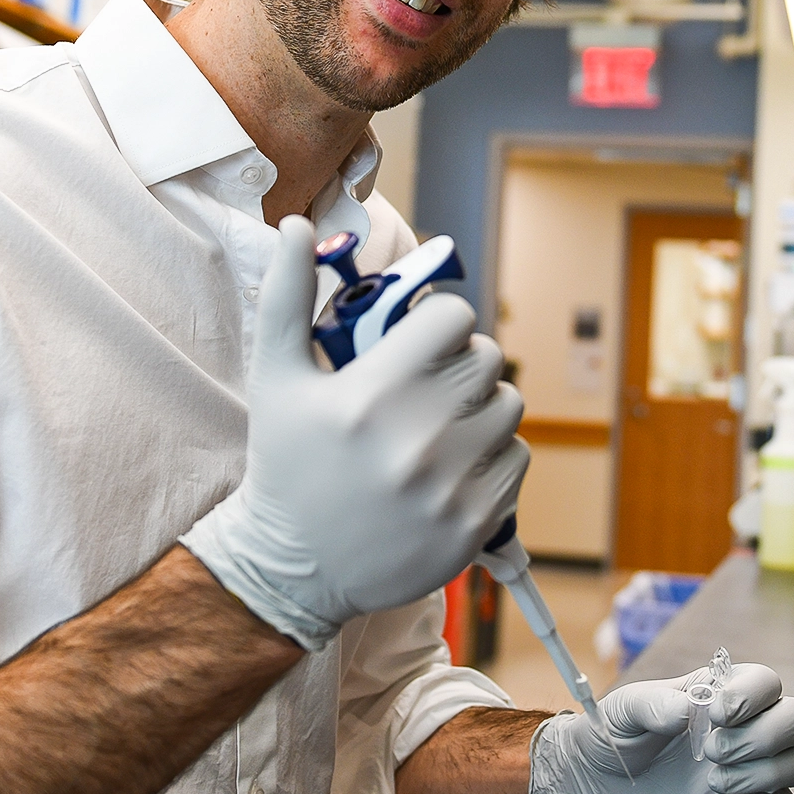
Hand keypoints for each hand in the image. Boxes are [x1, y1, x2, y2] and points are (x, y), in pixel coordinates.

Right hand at [181, 216, 528, 649]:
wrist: (293, 567)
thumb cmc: (285, 465)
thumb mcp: (275, 379)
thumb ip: (286, 297)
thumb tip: (296, 226)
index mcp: (372, 394)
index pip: (453, 318)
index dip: (438, 322)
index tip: (417, 341)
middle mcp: (418, 439)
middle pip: (487, 359)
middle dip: (459, 362)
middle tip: (428, 382)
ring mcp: (451, 486)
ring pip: (509, 407)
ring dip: (482, 407)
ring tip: (442, 423)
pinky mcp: (475, 524)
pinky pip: (517, 459)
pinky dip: (494, 456)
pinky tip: (452, 465)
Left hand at [527, 661, 793, 793]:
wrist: (600, 788)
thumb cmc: (615, 736)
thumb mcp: (624, 711)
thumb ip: (653, 703)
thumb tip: (687, 711)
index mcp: (723, 693)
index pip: (768, 681)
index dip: (752, 696)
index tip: (715, 714)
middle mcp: (748, 727)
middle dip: (764, 736)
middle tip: (711, 752)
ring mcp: (753, 769)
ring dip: (763, 773)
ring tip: (713, 781)